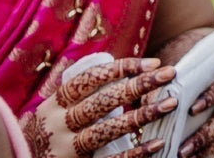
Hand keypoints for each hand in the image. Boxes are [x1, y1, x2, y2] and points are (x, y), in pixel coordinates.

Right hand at [22, 54, 173, 157]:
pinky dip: (135, 152)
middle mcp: (58, 125)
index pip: (89, 80)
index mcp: (53, 105)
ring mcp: (65, 149)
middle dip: (137, 86)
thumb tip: (120, 71)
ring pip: (106, 129)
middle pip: (101, 102)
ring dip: (141, 115)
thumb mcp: (51, 113)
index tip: (152, 63)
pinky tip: (156, 142)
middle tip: (170, 74)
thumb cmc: (43, 136)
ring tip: (170, 103)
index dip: (121, 69)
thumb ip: (78, 96)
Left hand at [177, 66, 213, 155]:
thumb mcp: (178, 82)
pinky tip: (194, 156)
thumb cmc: (185, 84)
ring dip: (207, 145)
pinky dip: (211, 150)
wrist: (196, 92)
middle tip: (184, 147)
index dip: (212, 96)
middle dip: (207, 131)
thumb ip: (170, 89)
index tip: (192, 110)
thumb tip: (157, 102)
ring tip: (184, 154)